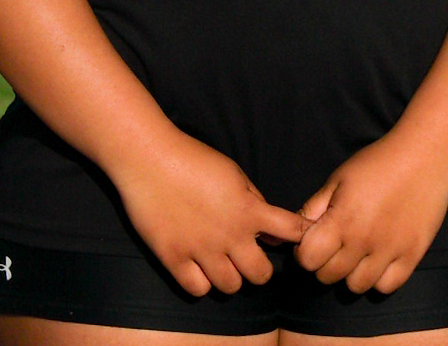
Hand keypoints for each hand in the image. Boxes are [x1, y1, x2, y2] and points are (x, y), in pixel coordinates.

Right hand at [113, 128, 308, 296]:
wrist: (147, 157)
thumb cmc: (191, 158)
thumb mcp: (233, 173)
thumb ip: (255, 201)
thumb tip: (272, 232)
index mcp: (249, 210)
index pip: (293, 232)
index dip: (300, 237)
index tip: (293, 239)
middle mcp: (230, 235)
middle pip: (261, 275)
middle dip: (258, 267)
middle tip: (244, 256)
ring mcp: (201, 249)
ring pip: (231, 287)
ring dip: (229, 276)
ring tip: (218, 262)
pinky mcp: (173, 257)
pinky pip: (198, 289)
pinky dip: (200, 282)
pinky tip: (195, 266)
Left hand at [294, 131, 447, 293]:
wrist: (422, 158)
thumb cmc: (375, 164)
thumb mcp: (336, 180)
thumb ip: (315, 207)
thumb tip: (297, 230)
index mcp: (341, 220)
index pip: (308, 259)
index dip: (303, 253)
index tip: (309, 243)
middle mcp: (364, 241)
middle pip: (329, 276)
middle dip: (322, 264)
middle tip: (331, 248)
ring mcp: (390, 251)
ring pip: (357, 286)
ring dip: (349, 274)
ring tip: (354, 255)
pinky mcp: (413, 256)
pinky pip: (388, 286)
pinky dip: (378, 279)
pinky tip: (377, 261)